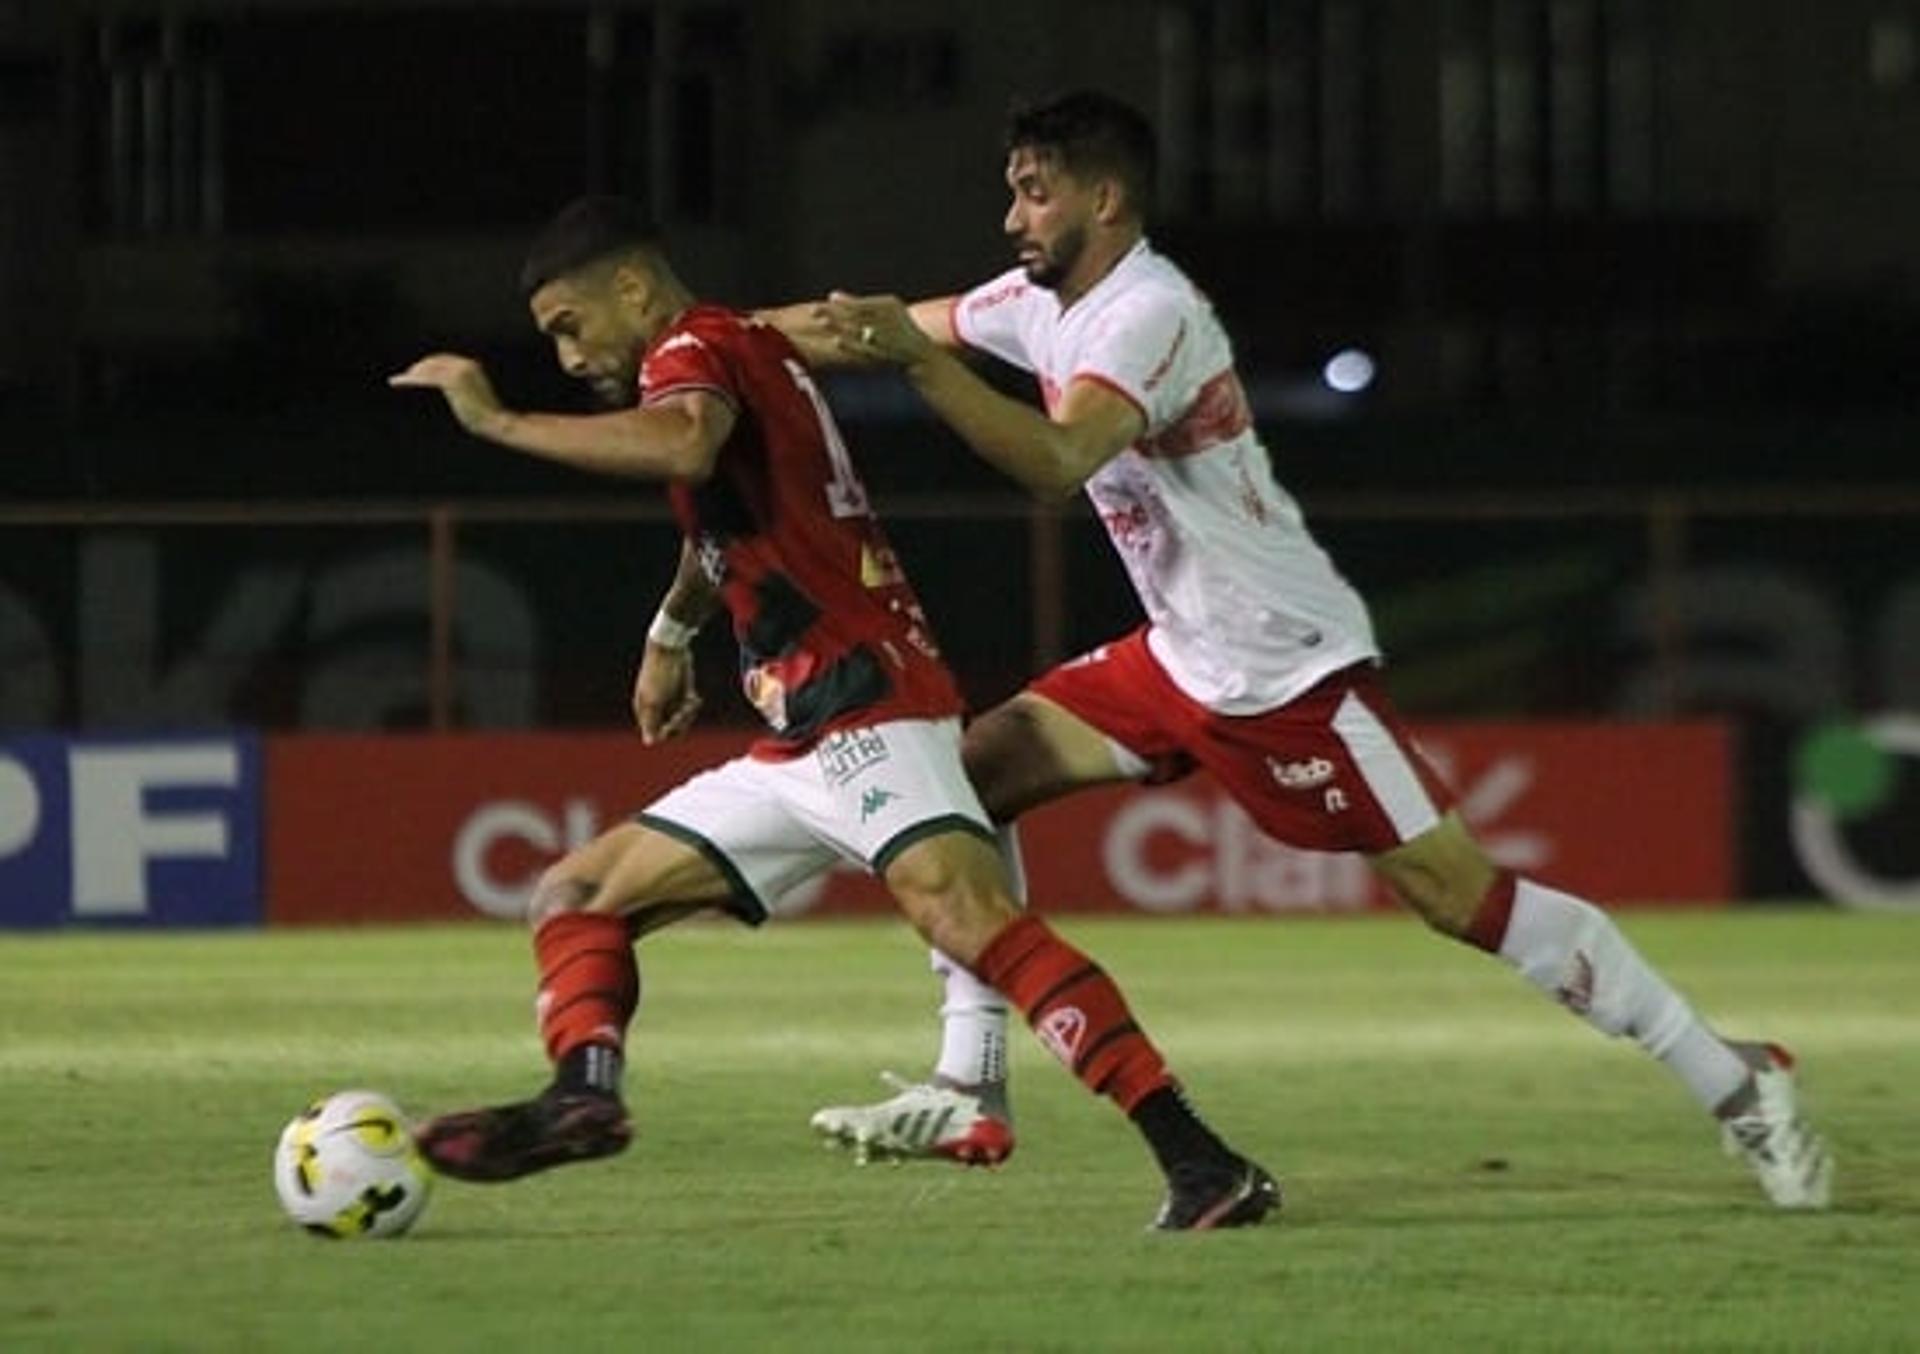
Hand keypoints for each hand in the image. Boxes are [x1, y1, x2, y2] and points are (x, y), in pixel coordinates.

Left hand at [388, 354, 507, 436]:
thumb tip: (455, 396)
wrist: (495, 421)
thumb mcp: (474, 398)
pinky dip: (409, 380)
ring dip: (413, 373)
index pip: (444, 360)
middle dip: (419, 368)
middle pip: (434, 361)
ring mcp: (458, 372)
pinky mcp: (451, 382)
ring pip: (428, 369)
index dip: (429, 365)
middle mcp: (464, 365)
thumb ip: (462, 391)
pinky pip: (426, 378)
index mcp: (471, 366)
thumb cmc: (487, 417)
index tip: (417, 372)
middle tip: (406, 376)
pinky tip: (398, 382)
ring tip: (399, 380)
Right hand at [632, 643, 701, 743]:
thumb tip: (649, 743)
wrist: (671, 649)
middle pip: (671, 730)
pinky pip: (689, 709)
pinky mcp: (682, 693)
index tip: (675, 719)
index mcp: (645, 711)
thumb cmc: (659, 674)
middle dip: (681, 722)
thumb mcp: (654, 700)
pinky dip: (693, 705)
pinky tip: (695, 696)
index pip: (656, 734)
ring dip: (689, 714)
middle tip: (687, 708)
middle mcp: (656, 708)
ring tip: (693, 701)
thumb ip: (651, 722)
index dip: (668, 731)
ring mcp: (669, 701)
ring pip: (682, 721)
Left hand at [819, 292, 933, 368]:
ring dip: (839, 326)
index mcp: (891, 305)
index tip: (830, 297)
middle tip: (815, 310)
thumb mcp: (885, 309)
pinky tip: (836, 341)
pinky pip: (863, 349)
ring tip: (822, 323)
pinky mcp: (883, 355)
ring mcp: (886, 338)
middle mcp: (890, 320)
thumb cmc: (898, 328)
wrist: (920, 355)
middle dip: (836, 313)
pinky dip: (849, 344)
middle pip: (857, 315)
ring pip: (858, 331)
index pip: (864, 303)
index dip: (846, 300)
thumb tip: (832, 296)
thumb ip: (860, 303)